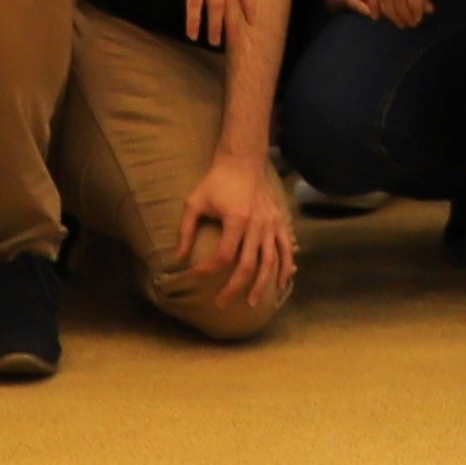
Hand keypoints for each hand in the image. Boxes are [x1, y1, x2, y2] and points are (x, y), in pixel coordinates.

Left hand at [177, 148, 298, 318]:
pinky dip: (286, 268)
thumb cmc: (217, 181)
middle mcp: (257, 224)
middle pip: (248, 265)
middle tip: (221, 304)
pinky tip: (281, 284)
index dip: (209, 270)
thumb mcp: (195, 202)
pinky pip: (286, 249)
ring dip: (262, 285)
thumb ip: (185, 231)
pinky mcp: (280, 222)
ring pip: (271, 261)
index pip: (224, 255)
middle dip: (234, 288)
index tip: (196, 277)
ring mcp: (271, 224)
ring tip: (252, 302)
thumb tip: (178, 258)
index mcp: (236, 219)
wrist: (244, 161)